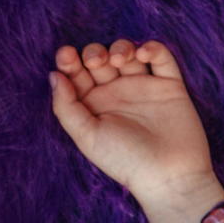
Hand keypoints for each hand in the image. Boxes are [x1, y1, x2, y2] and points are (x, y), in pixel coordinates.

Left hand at [49, 39, 223, 222]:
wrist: (168, 174)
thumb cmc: (123, 160)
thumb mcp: (86, 136)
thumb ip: (66, 106)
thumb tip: (53, 75)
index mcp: (92, 105)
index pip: (76, 75)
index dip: (69, 61)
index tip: (66, 55)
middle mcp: (116, 94)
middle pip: (100, 59)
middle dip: (94, 53)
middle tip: (96, 62)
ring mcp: (143, 87)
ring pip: (128, 53)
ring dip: (120, 48)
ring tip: (118, 60)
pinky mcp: (169, 85)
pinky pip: (161, 58)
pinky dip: (152, 48)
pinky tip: (143, 54)